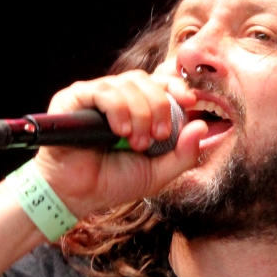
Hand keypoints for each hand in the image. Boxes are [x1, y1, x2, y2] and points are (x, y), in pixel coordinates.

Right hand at [31, 67, 205, 215]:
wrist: (77, 195)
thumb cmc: (113, 182)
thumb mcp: (158, 173)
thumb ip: (184, 154)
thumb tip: (202, 125)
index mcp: (139, 109)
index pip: (162, 83)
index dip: (177, 87)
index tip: (190, 103)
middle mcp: (118, 97)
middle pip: (147, 80)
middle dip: (160, 107)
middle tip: (157, 137)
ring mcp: (96, 95)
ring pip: (128, 83)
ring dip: (140, 113)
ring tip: (136, 142)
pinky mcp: (75, 98)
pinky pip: (103, 90)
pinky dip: (118, 109)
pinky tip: (120, 131)